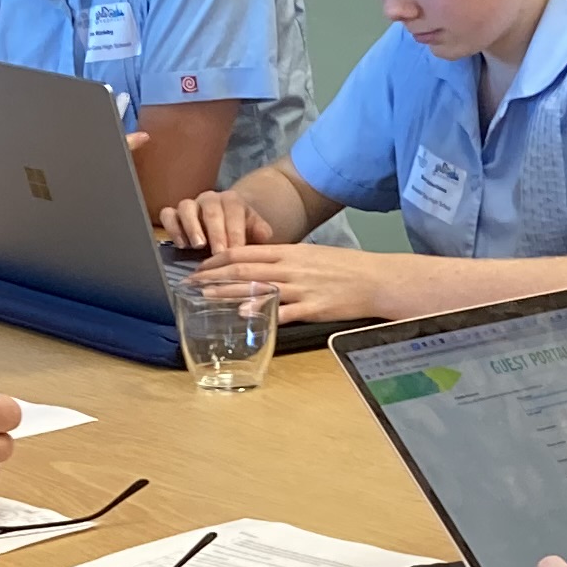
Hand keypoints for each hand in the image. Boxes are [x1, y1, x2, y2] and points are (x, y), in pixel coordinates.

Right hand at [155, 188, 273, 256]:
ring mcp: (191, 205)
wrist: (226, 229)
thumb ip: (261, 232)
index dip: (235, 232)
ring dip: (191, 226)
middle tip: (219, 252)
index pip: (234, 211)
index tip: (236, 251)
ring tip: (198, 246)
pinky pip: (168, 214)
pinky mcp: (174, 214)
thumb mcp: (255, 232)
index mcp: (232, 201)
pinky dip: (172, 227)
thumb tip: (264, 234)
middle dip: (215, 233)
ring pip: (186, 207)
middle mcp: (210, 199)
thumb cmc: (241, 233)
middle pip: (211, 210)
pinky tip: (181, 245)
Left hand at [180, 238, 385, 320]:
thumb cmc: (345, 268)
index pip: (244, 252)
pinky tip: (243, 314)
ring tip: (205, 297)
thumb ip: (285, 260)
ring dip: (227, 293)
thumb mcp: (311, 256)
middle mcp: (290, 267)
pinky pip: (283, 310)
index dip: (217, 259)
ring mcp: (300, 288)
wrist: (376, 279)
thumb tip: (260, 268)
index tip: (199, 266)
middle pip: (243, 269)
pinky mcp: (313, 308)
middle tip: (190, 284)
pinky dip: (262, 311)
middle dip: (213, 276)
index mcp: (289, 252)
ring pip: (256, 288)